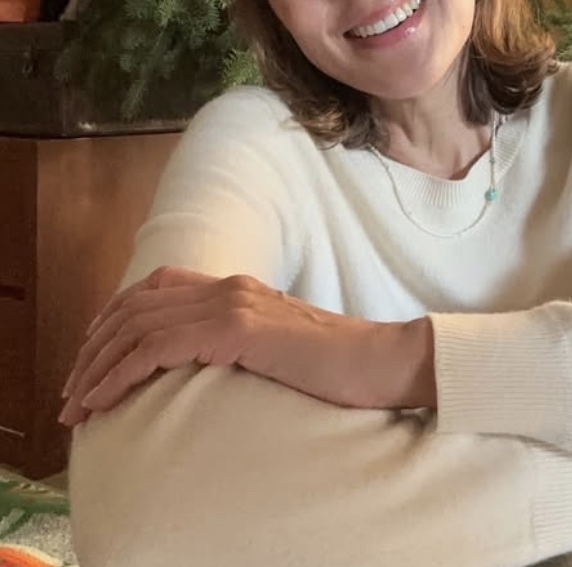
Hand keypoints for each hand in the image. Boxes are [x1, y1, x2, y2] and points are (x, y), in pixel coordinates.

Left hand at [59, 265, 435, 426]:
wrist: (380, 360)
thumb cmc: (337, 366)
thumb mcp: (278, 347)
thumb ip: (241, 343)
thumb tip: (207, 367)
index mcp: (238, 287)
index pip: (156, 287)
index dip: (114, 319)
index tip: (93, 358)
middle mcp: (229, 286)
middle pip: (136, 304)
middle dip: (94, 347)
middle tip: (73, 390)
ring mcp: (232, 303)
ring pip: (138, 324)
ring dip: (97, 365)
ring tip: (77, 404)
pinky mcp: (237, 329)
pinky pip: (158, 345)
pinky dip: (120, 372)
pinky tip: (104, 398)